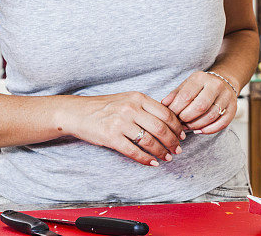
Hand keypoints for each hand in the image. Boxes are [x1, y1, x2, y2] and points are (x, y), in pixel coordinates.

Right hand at [63, 92, 184, 166]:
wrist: (77, 112)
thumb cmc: (105, 107)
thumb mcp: (128, 99)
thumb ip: (146, 107)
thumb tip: (169, 121)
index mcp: (138, 98)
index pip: (166, 113)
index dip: (177, 126)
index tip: (182, 135)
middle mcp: (131, 108)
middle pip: (161, 128)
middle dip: (172, 141)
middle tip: (178, 150)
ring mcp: (120, 122)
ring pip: (149, 141)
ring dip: (161, 151)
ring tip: (167, 157)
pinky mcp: (110, 137)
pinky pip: (133, 151)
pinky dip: (145, 159)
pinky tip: (152, 162)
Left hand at [161, 71, 237, 134]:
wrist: (224, 82)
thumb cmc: (201, 86)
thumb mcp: (186, 85)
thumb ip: (175, 95)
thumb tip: (164, 105)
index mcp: (201, 78)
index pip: (186, 96)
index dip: (176, 110)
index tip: (171, 116)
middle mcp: (216, 85)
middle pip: (200, 107)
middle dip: (187, 119)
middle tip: (180, 122)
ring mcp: (226, 96)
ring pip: (211, 116)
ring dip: (196, 125)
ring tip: (188, 127)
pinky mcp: (233, 108)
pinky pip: (222, 123)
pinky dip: (209, 130)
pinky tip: (200, 130)